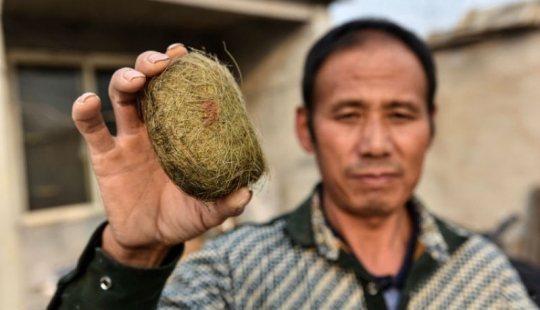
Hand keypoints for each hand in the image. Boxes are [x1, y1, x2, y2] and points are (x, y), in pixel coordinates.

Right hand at [72, 44, 251, 266]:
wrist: (150, 239)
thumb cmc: (184, 217)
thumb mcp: (208, 212)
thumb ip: (226, 203)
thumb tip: (246, 192)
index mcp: (183, 133)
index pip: (182, 93)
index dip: (181, 71)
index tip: (184, 54)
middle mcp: (155, 128)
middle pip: (149, 83)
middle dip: (151, 64)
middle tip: (161, 63)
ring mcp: (129, 139)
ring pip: (122, 97)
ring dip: (125, 80)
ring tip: (135, 80)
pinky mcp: (106, 156)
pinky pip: (91, 129)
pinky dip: (85, 113)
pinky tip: (88, 102)